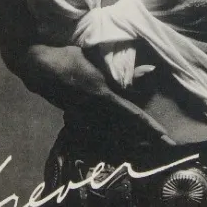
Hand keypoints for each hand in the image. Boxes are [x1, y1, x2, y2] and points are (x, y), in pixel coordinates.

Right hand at [44, 44, 175, 144]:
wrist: (38, 68)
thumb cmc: (69, 59)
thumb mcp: (97, 62)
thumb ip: (123, 72)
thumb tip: (151, 71)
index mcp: (102, 95)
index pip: (132, 114)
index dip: (149, 127)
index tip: (165, 137)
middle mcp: (94, 111)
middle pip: (127, 130)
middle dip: (148, 139)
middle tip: (168, 147)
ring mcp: (84, 117)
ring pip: (114, 134)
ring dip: (134, 141)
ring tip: (152, 147)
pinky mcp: (77, 119)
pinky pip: (100, 132)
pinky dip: (115, 139)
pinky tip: (126, 143)